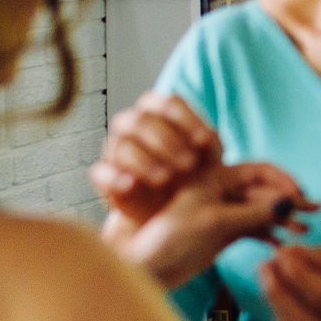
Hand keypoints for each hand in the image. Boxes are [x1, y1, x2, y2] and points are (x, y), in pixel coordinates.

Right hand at [91, 93, 222, 223]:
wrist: (169, 218)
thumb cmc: (193, 183)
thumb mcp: (211, 167)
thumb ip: (214, 149)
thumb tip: (220, 143)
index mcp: (161, 116)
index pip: (167, 102)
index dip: (186, 119)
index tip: (205, 142)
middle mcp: (135, 127)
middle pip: (142, 119)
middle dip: (167, 140)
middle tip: (189, 165)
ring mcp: (117, 150)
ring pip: (122, 142)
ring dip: (146, 158)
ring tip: (166, 178)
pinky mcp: (106, 177)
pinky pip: (101, 171)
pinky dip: (114, 177)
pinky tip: (131, 185)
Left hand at [110, 161, 307, 287]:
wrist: (149, 269)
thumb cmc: (170, 239)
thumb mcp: (214, 221)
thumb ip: (252, 212)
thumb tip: (287, 205)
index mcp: (215, 177)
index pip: (259, 170)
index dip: (283, 180)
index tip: (300, 194)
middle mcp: (222, 192)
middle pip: (265, 192)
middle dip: (289, 202)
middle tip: (314, 213)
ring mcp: (226, 213)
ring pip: (264, 212)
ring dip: (284, 221)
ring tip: (303, 233)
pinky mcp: (226, 234)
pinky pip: (256, 230)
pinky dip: (270, 236)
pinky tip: (282, 246)